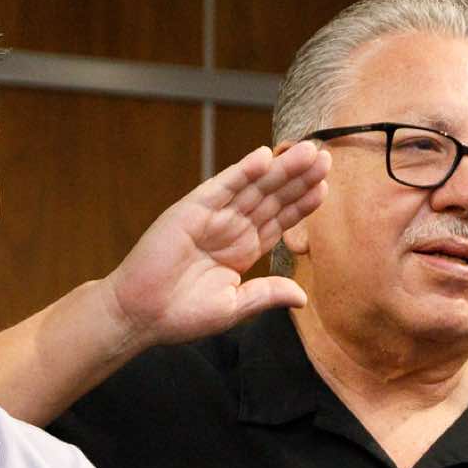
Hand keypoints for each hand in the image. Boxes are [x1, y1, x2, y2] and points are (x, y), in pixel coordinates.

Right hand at [99, 138, 328, 351]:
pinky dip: (242, 171)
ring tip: (308, 152)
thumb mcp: (234, 307)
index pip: (280, 221)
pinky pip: (221, 187)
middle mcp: (231, 229)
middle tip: (326, 158)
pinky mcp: (191, 210)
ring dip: (279, 169)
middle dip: (298, 178)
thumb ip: (267, 294)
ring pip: (252, 188)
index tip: (325, 187)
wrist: (141, 315)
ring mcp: (212, 217)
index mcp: (244, 251)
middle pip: (272, 198)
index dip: (302, 204)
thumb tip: (302, 296)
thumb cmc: (182, 315)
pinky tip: (264, 157)